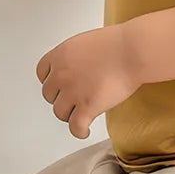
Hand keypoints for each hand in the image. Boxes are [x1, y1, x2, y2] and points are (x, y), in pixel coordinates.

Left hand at [35, 24, 140, 139]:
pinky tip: (85, 131)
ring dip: (69, 115)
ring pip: (60, 112)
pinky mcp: (87, 106)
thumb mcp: (85, 42)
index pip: (42, 73)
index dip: (50, 82)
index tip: (58, 86)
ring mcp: (73, 91)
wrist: (132, 51)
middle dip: (60, 98)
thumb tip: (77, 67)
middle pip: (49, 95)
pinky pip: (75, 127)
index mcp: (60, 55)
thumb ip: (74, 56)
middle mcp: (61, 74)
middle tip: (73, 101)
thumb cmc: (117, 44)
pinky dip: (79, 131)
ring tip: (80, 115)